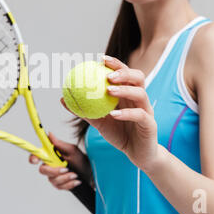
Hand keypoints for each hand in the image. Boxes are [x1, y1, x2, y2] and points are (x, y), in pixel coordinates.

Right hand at [29, 132, 92, 189]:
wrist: (90, 173)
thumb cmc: (81, 160)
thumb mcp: (72, 150)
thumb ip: (60, 144)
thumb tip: (49, 134)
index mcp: (51, 155)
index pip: (37, 155)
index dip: (33, 157)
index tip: (36, 160)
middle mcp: (50, 166)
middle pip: (42, 170)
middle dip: (54, 171)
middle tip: (65, 168)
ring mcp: (53, 176)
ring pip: (52, 179)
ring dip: (65, 177)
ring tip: (75, 174)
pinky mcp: (59, 185)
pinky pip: (59, 186)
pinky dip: (69, 183)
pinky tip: (76, 180)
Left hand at [61, 56, 159, 172]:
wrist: (138, 154)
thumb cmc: (119, 134)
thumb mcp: (99, 122)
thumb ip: (83, 110)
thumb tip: (62, 99)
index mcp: (129, 94)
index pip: (125, 73)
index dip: (115, 64)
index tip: (100, 59)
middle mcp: (140, 99)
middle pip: (138, 77)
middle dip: (123, 72)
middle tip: (108, 74)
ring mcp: (147, 110)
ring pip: (141, 93)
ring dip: (125, 89)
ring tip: (109, 90)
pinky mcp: (150, 124)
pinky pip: (140, 115)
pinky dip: (127, 113)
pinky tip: (113, 114)